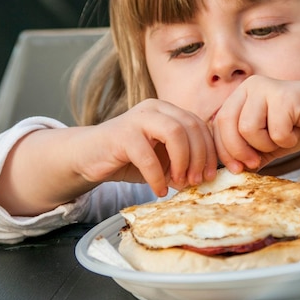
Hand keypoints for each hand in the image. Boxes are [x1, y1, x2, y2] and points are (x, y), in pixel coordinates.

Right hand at [80, 99, 217, 195]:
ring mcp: (137, 118)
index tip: (212, 175)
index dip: (210, 151)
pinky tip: (159, 190)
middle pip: (190, 127)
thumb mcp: (162, 159)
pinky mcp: (121, 135)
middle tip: (197, 181)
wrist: (88, 156)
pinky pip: (147, 156)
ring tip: (180, 183)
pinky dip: (157, 177)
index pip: (198, 124)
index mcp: (168, 110)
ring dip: (183, 162)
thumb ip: (183, 163)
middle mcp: (155, 108)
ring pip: (175, 133)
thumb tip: (207, 178)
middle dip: (200, 157)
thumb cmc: (129, 158)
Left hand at [212, 76, 299, 171]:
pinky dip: (287, 140)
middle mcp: (251, 86)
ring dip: (267, 144)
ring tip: (284, 137)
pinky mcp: (286, 95)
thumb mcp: (268, 142)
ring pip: (249, 129)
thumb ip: (249, 152)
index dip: (224, 150)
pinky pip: (276, 131)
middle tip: (256, 162)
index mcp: (241, 95)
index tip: (237, 169)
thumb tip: (230, 171)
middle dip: (240, 150)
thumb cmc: (299, 125)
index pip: (218, 124)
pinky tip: (298, 130)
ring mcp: (268, 88)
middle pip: (228, 125)